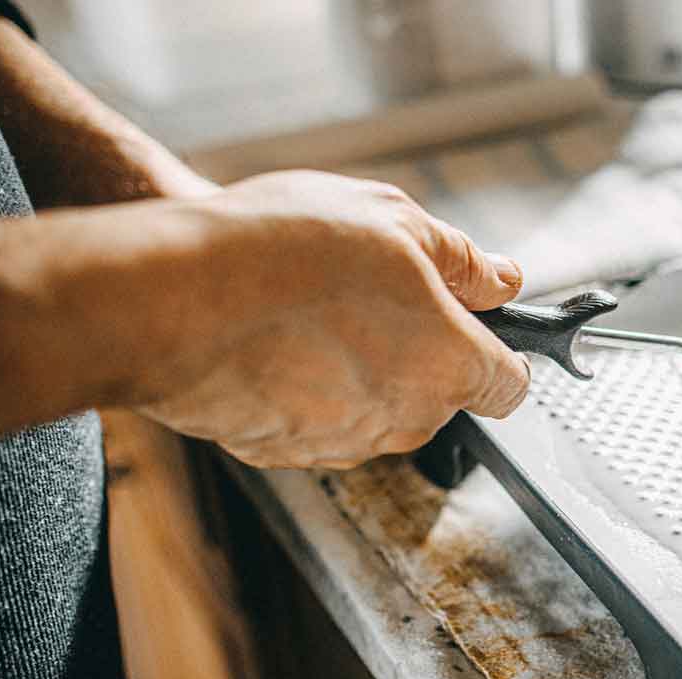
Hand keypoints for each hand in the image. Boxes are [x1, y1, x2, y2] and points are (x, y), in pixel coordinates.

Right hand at [135, 171, 530, 468]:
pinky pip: (315, 420)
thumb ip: (464, 261)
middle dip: (420, 348)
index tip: (474, 323)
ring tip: (310, 307)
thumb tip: (503, 281)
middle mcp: (408, 419)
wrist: (171, 299)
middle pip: (440, 394)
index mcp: (451, 365)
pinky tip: (271, 338)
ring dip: (359, 366)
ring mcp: (345, 443)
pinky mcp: (284, 453)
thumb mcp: (397, 221)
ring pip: (377, 408)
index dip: (498, 349)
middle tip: (371, 291)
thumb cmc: (287, 253)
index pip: (510, 385)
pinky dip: (304, 388)